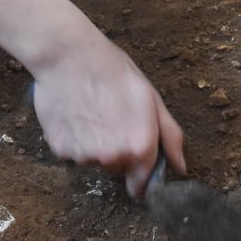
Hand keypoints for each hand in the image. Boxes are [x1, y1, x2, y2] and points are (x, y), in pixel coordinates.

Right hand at [31, 37, 185, 196]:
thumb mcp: (151, 97)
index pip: (140, 185)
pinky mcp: (59, 149)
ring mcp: (83, 155)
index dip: (139, 175)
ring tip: (91, 111)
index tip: (134, 162)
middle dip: (117, 150)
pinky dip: (73, 139)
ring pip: (93, 159)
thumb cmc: (112, 71)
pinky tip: (75, 113)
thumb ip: (169, 136)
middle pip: (116, 168)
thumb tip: (180, 167)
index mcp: (139, 146)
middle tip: (112, 118)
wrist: (68, 55)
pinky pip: (71, 152)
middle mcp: (112, 157)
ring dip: (94, 143)